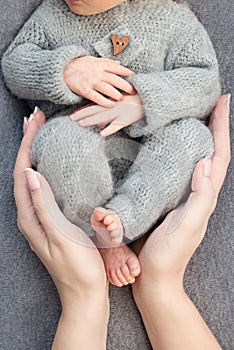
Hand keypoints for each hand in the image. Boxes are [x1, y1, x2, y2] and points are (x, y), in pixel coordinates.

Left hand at [13, 108, 106, 308]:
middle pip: (24, 172)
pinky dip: (46, 169)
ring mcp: (40, 218)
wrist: (85, 293)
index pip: (23, 173)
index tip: (34, 121)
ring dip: (36, 154)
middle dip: (29, 143)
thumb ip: (44, 206)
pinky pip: (43, 188)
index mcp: (29, 218)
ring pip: (33, 179)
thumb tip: (31, 173)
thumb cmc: (77, 268)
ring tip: (42, 134)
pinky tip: (54, 164)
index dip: (27, 145)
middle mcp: (30, 216)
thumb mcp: (61, 236)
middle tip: (37, 120)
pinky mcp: (51, 220)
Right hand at [63, 56, 134, 107]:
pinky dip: (105, 101)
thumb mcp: (94, 59)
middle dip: (125, 85)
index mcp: (100, 64)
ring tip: (122, 99)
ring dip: (116, 93)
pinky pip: (96, 97)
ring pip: (107, 88)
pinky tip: (112, 105)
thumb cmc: (80, 65)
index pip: (116, 68)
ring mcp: (91, 82)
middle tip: (133, 91)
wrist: (63, 69)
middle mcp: (97, 72)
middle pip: (114, 79)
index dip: (126, 72)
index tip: (134, 77)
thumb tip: (120, 63)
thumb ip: (107, 62)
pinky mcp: (85, 90)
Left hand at [70, 93, 143, 136]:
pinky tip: (101, 133)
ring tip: (80, 124)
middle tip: (71, 119)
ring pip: (102, 117)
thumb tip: (99, 128)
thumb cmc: (136, 102)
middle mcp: (113, 107)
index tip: (73, 115)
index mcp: (111, 102)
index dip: (82, 111)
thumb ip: (109, 118)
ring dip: (91, 120)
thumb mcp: (121, 107)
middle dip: (82, 115)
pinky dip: (109, 129)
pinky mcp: (127, 119)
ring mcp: (119, 112)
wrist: (150, 98)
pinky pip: (117, 125)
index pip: (94, 106)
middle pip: (95, 111)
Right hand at [137, 94, 230, 284]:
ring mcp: (184, 196)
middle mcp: (199, 194)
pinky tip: (171, 146)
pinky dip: (181, 153)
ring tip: (194, 116)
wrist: (155, 276)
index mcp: (205, 197)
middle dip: (214, 127)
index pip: (218, 156)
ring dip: (200, 137)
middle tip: (210, 103)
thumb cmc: (169, 254)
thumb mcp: (187, 226)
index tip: (222, 103)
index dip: (222, 129)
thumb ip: (199, 197)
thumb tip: (204, 161)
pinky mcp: (170, 200)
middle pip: (212, 153)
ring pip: (196, 159)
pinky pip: (180, 170)